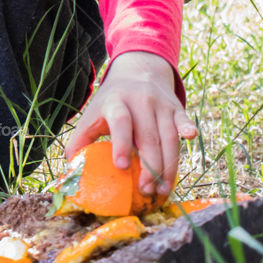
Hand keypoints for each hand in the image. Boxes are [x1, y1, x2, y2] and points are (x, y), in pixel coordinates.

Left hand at [64, 51, 196, 196]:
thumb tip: (71, 169)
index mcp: (116, 102)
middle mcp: (140, 101)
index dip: (121, 143)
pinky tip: (191, 139)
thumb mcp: (92, 114)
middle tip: (146, 191)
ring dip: (169, 165)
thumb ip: (80, 140)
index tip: (122, 166)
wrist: (138, 70)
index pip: (120, 122)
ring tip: (163, 190)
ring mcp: (160, 104)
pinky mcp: (176, 108)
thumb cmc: (111, 102)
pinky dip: (188, 129)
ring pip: (169, 137)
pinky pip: (183, 121)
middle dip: (150, 167)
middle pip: (148, 137)